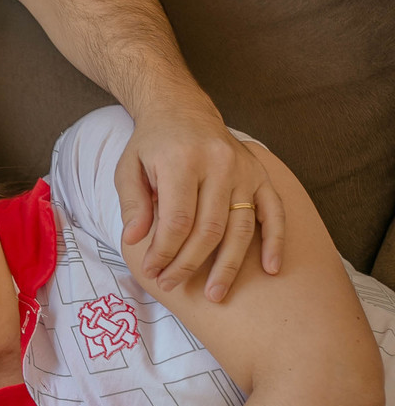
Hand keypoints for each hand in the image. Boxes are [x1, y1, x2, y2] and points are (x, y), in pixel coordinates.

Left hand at [115, 103, 284, 300]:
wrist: (182, 110)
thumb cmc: (152, 144)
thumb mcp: (129, 167)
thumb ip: (133, 204)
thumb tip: (134, 241)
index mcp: (182, 161)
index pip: (177, 220)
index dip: (165, 252)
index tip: (153, 271)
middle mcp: (218, 164)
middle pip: (208, 229)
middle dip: (189, 264)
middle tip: (172, 285)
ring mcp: (244, 170)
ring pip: (240, 228)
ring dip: (227, 265)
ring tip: (215, 294)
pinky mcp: (261, 174)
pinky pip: (274, 212)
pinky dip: (275, 241)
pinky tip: (271, 269)